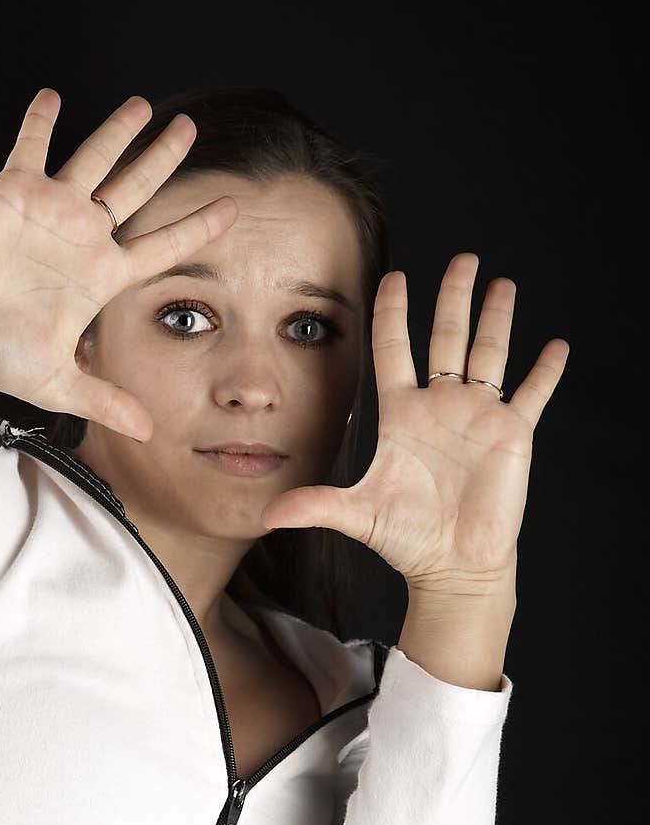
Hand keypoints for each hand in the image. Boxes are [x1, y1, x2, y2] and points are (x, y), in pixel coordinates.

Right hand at [0, 88, 237, 440]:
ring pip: (93, 159)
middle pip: (136, 188)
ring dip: (117, 131)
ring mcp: (51, 210)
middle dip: (165, 158)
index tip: (231, 208)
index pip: (162, 245)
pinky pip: (31, 146)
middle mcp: (83, 236)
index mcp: (100, 275)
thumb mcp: (58, 381)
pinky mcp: (14, 191)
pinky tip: (54, 96)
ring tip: (141, 105)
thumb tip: (148, 433)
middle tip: (190, 130)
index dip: (197, 227)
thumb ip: (105, 402)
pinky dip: (41, 120)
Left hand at [261, 253, 569, 593]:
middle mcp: (441, 406)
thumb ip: (315, 506)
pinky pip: (532, 394)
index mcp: (403, 414)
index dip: (394, 313)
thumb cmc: (406, 538)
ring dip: (497, 318)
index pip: (394, 349)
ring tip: (502, 283)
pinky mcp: (512, 435)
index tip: (395, 277)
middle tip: (463, 258)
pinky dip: (544, 371)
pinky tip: (557, 346)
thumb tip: (268, 516)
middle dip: (454, 297)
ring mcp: (478, 417)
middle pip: (447, 337)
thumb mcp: (356, 515)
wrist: (451, 565)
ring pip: (490, 353)